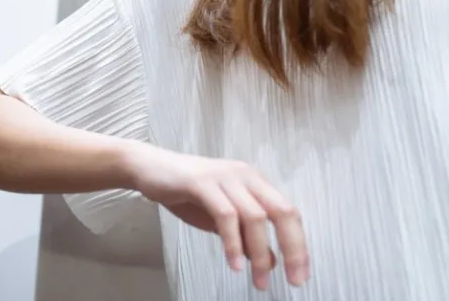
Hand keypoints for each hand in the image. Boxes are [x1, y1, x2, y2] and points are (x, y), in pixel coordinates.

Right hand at [124, 143, 308, 289]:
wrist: (149, 169)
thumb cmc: (185, 191)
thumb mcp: (222, 218)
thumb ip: (246, 236)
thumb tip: (270, 259)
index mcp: (254, 182)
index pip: (289, 213)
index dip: (298, 244)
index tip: (299, 273)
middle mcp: (245, 176)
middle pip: (282, 211)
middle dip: (292, 248)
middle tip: (293, 278)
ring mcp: (225, 177)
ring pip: (256, 217)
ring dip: (260, 253)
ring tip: (260, 279)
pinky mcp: (203, 182)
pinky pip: (226, 215)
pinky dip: (233, 242)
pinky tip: (234, 263)